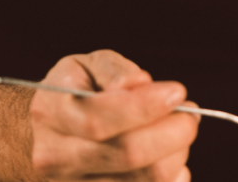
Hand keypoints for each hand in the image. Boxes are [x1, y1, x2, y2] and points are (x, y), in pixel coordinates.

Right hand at [29, 50, 198, 180]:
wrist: (46, 137)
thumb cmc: (75, 94)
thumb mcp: (84, 66)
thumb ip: (113, 70)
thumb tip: (140, 83)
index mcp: (51, 115)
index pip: (100, 120)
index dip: (146, 107)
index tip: (178, 92)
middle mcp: (57, 158)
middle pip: (129, 154)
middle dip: (174, 131)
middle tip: (190, 113)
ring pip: (147, 179)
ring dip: (177, 152)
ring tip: (177, 131)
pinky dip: (173, 176)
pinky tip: (168, 156)